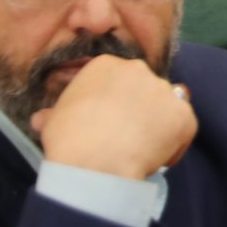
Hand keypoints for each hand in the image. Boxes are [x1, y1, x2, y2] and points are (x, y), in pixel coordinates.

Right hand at [30, 57, 195, 179]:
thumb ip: (53, 113)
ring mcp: (165, 90)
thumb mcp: (52, 120)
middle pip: (143, 89)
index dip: (113, 103)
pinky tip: (156, 158)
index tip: (107, 122)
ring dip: (157, 123)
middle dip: (137, 109)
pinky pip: (184, 128)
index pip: (116, 80)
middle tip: (125, 136)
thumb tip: (42, 118)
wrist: (95, 162)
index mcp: (107, 65)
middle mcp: (139, 70)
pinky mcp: (184, 115)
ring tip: (141, 148)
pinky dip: (175, 142)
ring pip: (165, 106)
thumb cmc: (69, 139)